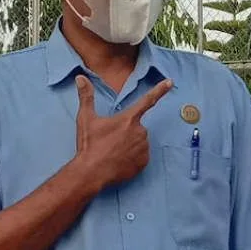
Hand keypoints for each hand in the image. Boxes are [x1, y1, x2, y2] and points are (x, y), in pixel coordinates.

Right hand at [72, 74, 172, 189]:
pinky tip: (120, 160)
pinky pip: (141, 155)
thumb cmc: (89, 145)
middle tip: (111, 140)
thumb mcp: (86, 119)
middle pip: (137, 126)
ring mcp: (143, 148)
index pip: (147, 100)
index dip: (159, 90)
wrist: (91, 172)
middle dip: (127, 131)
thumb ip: (86, 96)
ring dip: (130, 144)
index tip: (170, 82)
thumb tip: (80, 77)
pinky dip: (133, 157)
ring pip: (140, 141)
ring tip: (113, 151)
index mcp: (128, 119)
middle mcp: (140, 132)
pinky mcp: (144, 163)